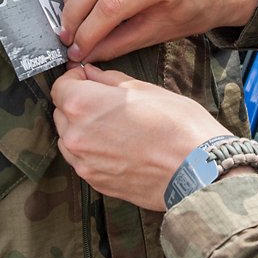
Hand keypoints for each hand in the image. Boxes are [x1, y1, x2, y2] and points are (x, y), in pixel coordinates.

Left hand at [52, 63, 227, 208]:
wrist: (196, 171)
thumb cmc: (177, 127)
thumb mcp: (145, 89)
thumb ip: (110, 80)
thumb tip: (93, 75)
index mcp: (84, 105)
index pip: (61, 86)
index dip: (76, 79)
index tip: (90, 79)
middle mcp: (76, 135)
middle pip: (62, 112)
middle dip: (79, 103)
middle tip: (109, 102)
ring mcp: (83, 162)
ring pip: (70, 137)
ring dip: (84, 129)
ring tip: (117, 126)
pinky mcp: (95, 182)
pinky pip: (83, 159)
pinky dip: (94, 150)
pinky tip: (121, 146)